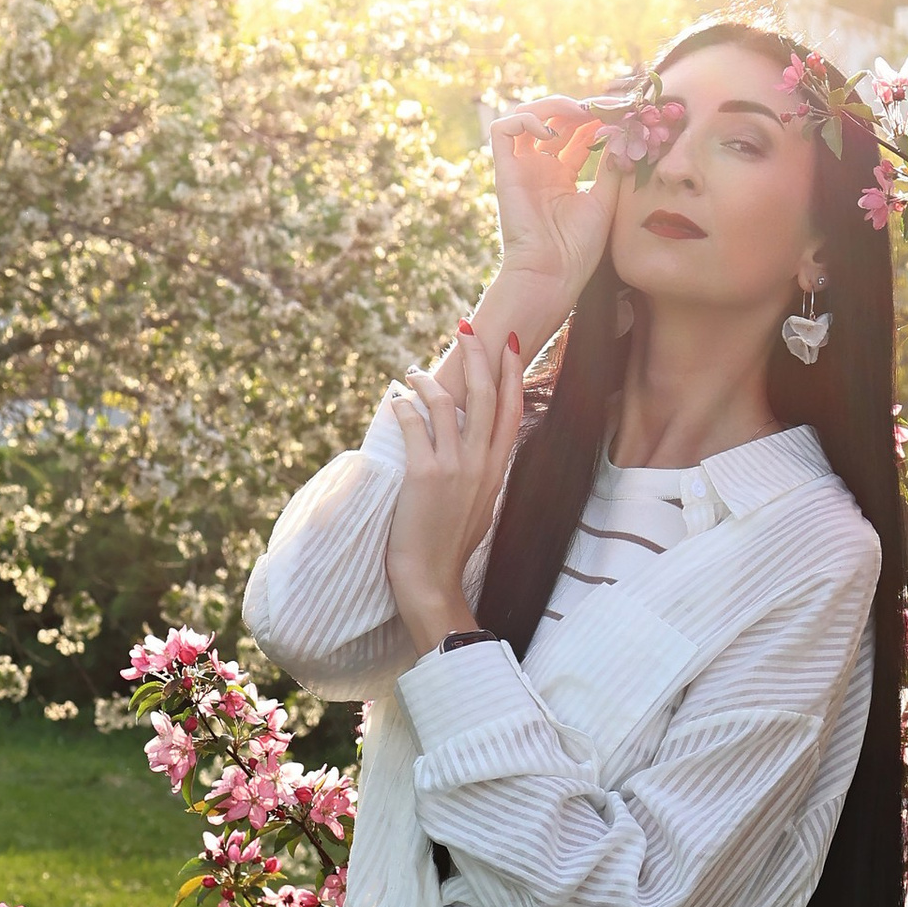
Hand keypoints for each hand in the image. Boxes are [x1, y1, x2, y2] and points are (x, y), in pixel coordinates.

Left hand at [384, 323, 524, 650]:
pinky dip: (403, 405)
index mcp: (497, 469)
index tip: (508, 343)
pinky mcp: (424, 473)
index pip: (513, 408)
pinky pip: (414, 423)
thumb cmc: (451, 547)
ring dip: (428, 379)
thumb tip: (479, 453)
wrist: (433, 579)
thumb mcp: (481, 506)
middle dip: (477, 353)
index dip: (512, 372)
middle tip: (466, 327)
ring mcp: (454, 466)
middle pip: (486, 393)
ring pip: (447, 402)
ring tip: (413, 373)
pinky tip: (394, 401)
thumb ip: (483, 474)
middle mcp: (481, 463)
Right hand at [486, 96, 623, 331]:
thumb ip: (611, 166)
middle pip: (552, 121)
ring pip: (525, 117)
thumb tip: (623, 133)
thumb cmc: (578, 248)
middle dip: (576, 108)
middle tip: (599, 108)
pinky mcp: (505, 171)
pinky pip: (502, 130)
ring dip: (551, 106)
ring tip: (577, 112)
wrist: (552, 273)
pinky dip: (525, 120)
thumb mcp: (605, 200)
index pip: (576, 134)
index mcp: (563, 178)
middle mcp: (540, 169)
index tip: (618, 114)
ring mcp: (522, 169)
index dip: (595, 119)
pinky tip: (550, 133)